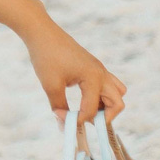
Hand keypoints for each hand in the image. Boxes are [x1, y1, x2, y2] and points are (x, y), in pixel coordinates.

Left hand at [20, 9, 126, 126]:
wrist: (42, 33)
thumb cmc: (46, 57)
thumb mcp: (51, 85)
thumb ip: (59, 107)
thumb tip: (63, 126)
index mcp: (93, 78)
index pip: (92, 110)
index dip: (79, 120)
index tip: (63, 121)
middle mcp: (101, 74)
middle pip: (118, 103)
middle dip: (105, 118)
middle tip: (85, 121)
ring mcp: (99, 69)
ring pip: (116, 92)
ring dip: (106, 105)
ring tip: (85, 110)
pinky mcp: (93, 66)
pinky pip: (107, 84)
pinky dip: (100, 95)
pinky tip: (81, 98)